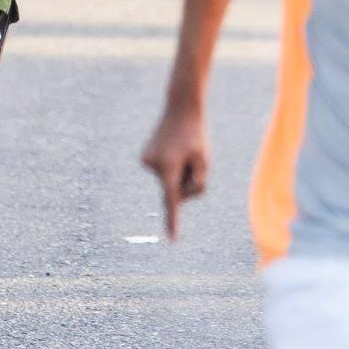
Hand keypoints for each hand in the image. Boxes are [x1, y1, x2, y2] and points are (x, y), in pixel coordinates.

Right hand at [141, 108, 208, 240]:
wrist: (180, 109)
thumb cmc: (196, 136)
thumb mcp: (204, 161)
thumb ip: (197, 184)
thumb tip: (178, 197)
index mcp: (169, 166)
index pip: (172, 199)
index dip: (174, 221)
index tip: (172, 239)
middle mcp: (153, 165)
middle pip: (176, 190)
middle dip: (187, 181)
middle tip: (191, 156)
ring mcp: (146, 162)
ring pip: (169, 182)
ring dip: (179, 171)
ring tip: (181, 150)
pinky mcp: (144, 159)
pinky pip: (164, 174)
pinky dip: (171, 166)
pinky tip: (172, 149)